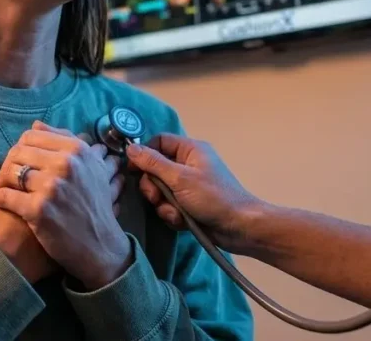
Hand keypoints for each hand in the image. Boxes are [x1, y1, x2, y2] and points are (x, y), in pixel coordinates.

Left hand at [0, 122, 132, 289]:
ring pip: (10, 172)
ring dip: (0, 179)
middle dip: (8, 163)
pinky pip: (5, 196)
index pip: (33, 136)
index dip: (21, 147)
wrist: (100, 246)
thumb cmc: (93, 206)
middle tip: (5, 175)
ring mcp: (51, 187)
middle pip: (19, 152)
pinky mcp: (38, 210)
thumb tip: (36, 124)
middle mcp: (65, 165)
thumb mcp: (90, 168)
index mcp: (77, 151)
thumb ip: (64, 142)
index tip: (18, 159)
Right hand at [126, 134, 265, 254]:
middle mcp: (188, 164)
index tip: (132, 170)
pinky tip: (183, 221)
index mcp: (190, 150)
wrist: (240, 228)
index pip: (158, 142)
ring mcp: (188, 185)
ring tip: (176, 213)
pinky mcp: (188, 203)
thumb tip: (130, 148)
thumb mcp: (180, 178)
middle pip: (154, 169)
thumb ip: (153, 163)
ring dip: (163, 204)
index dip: (143, 154)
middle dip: (153, 187)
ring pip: (160, 191)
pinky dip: (172, 214)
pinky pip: (168, 205)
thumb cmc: (213, 197)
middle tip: (156, 197)